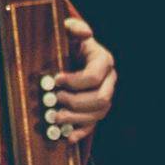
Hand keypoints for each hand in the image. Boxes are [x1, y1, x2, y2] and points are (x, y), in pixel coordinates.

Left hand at [43, 16, 115, 142]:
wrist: (69, 55)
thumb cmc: (67, 43)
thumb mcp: (68, 31)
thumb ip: (74, 27)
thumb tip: (85, 33)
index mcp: (104, 61)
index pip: (95, 76)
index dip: (75, 81)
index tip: (56, 79)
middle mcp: (109, 81)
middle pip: (101, 99)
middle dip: (76, 101)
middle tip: (55, 98)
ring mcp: (104, 96)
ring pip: (98, 114)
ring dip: (75, 118)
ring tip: (55, 116)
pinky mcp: (96, 110)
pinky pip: (94, 126)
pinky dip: (81, 133)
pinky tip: (68, 136)